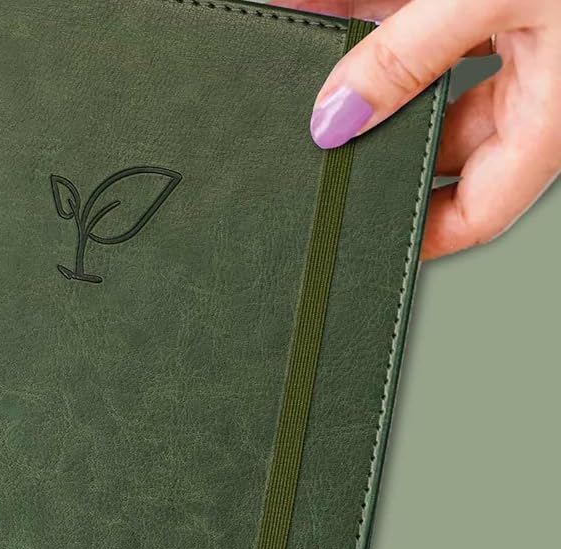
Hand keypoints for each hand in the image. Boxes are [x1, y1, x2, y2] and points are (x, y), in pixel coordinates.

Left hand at [275, 0, 560, 258]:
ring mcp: (528, 32)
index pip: (480, 209)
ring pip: (429, 65)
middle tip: (313, 141)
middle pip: (442, 136)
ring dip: (364, 59)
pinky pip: (430, 12)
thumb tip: (337, 117)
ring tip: (301, 56)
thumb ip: (410, 57)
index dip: (422, 234)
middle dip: (374, 131)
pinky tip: (323, 6)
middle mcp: (541, 83)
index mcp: (552, 116)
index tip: (362, 236)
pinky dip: (378, 8)